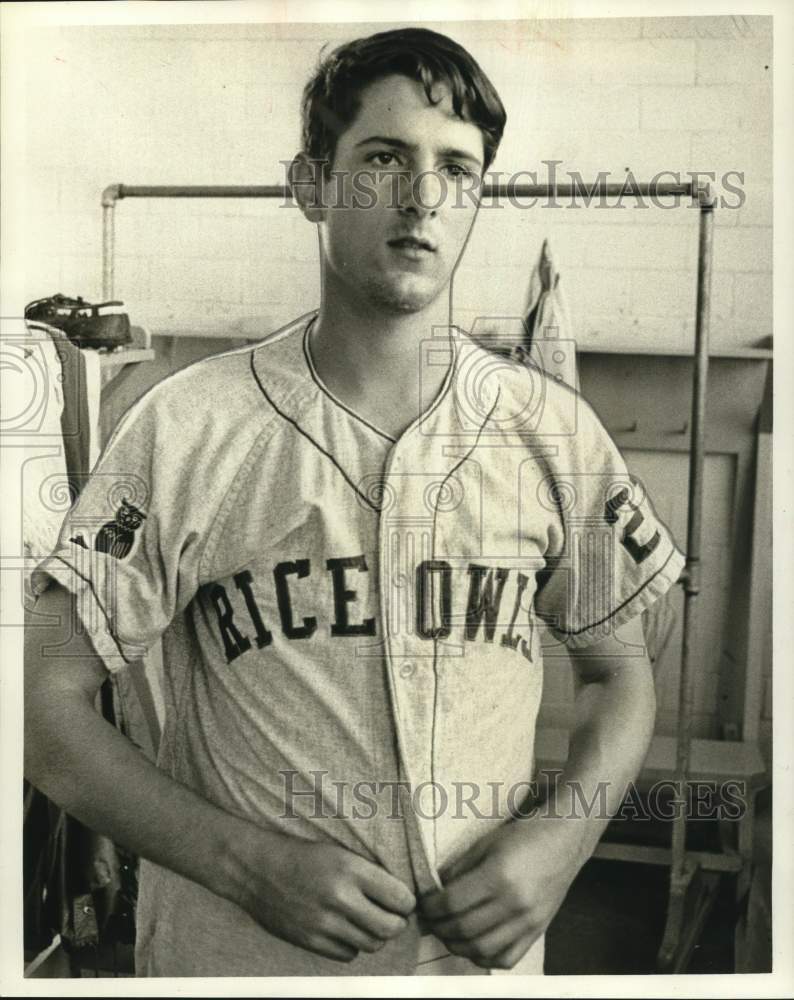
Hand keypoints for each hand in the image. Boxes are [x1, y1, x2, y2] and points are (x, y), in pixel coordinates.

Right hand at [235, 831, 415, 962]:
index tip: (403, 901)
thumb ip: (368, 874)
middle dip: (397, 924)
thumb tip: (400, 898)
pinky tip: (345, 930)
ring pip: (370, 944)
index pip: (399, 897)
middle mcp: (339, 896)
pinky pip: (347, 954)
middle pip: (389, 927)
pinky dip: (352, 946)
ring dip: (375, 936)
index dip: (407, 902)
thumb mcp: (339, 853)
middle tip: (393, 917)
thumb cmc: (301, 856)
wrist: (257, 868)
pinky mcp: (310, 940)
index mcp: (350, 868)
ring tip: (368, 922)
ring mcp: (324, 922)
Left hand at [419, 814, 583, 969]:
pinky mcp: (537, 931)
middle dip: (439, 927)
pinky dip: (485, 958)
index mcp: (499, 875)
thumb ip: (458, 869)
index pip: (452, 902)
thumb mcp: (486, 843)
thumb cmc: (523, 836)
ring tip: (447, 933)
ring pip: (482, 949)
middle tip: (430, 920)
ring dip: (457, 945)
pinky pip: (506, 958)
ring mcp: (529, 921)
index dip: (431, 907)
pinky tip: (473, 945)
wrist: (564, 840)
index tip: (422, 904)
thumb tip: (433, 892)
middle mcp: (515, 903)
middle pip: (464, 929)